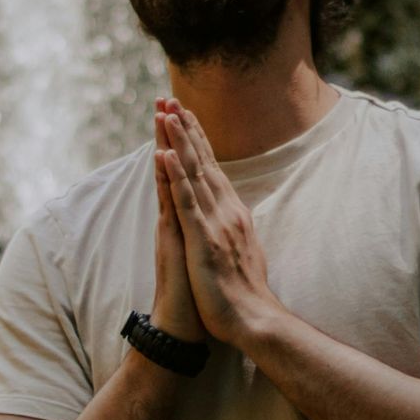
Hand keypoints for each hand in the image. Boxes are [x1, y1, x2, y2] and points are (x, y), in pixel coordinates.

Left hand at [156, 100, 283, 350]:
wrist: (254, 319)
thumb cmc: (244, 292)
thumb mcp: (241, 251)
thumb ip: (234, 230)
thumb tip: (235, 217)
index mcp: (231, 214)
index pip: (212, 169)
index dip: (198, 141)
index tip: (186, 116)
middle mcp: (225, 211)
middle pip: (203, 162)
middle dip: (187, 130)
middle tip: (171, 100)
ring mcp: (215, 223)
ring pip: (194, 174)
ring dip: (180, 143)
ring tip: (167, 114)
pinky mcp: (204, 239)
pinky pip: (186, 202)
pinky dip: (176, 177)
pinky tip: (165, 156)